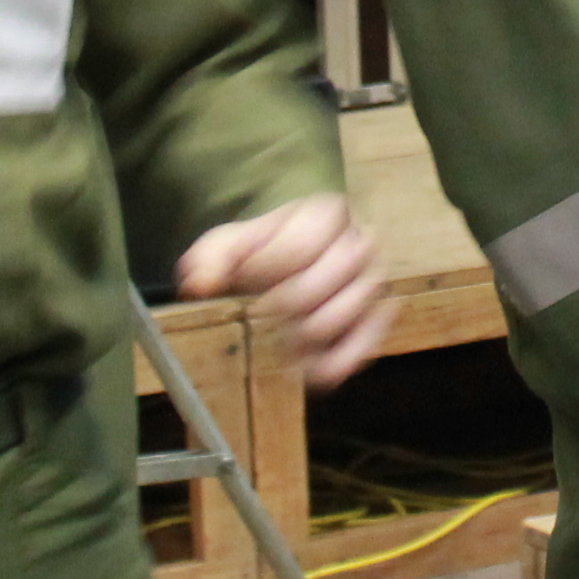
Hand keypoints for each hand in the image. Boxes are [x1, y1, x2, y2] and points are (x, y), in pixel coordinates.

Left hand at [178, 194, 389, 388]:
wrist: (300, 256)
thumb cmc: (268, 247)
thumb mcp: (235, 241)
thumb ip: (212, 257)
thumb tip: (198, 285)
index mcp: (329, 214)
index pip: (301, 246)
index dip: (265, 268)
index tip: (241, 280)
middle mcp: (362, 243)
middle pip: (323, 282)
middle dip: (284, 303)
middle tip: (262, 310)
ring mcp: (375, 282)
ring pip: (342, 315)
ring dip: (304, 333)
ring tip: (282, 335)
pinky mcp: (380, 319)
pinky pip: (364, 348)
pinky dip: (331, 363)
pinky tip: (303, 365)